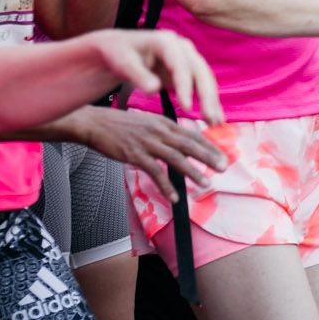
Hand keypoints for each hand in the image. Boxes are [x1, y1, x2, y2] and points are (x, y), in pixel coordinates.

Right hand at [75, 106, 226, 195]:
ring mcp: (148, 143)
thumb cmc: (120, 125)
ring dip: (193, 171)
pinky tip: (174, 196)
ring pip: (176, 158)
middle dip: (209, 156)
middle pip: (190, 144)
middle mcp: (159, 131)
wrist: (95, 123)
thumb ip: (165, 132)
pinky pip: (155, 172)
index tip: (222, 155)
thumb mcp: (147, 122)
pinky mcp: (135, 155)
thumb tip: (181, 144)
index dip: (209, 145)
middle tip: (223, 167)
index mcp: (164, 122)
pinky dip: (166, 186)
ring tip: (206, 183)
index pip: (192, 134)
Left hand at [91, 30, 223, 124]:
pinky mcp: (188, 71)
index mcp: (166, 41)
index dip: (185, 86)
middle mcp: (182, 47)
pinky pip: (202, 86)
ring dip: (212, 101)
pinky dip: (208, 101)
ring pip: (205, 79)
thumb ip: (138, 75)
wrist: (120, 49)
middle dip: (207, 96)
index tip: (187, 107)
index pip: (181, 65)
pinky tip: (214, 117)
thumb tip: (155, 89)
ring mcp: (188, 58)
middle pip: (200, 72)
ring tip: (216, 122)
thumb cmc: (119, 54)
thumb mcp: (123, 63)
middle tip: (210, 119)